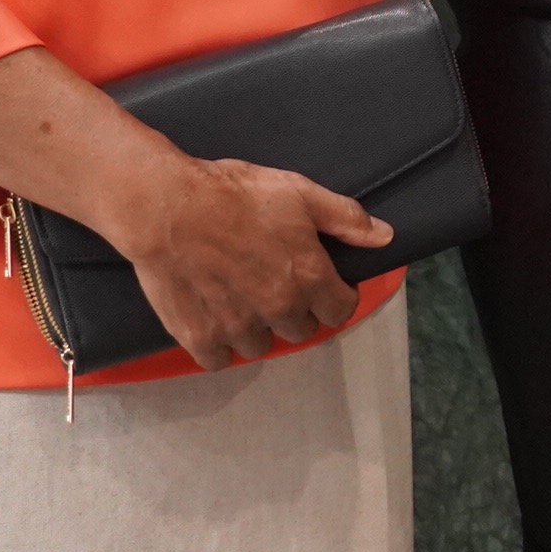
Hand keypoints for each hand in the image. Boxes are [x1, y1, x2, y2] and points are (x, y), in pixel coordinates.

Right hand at [111, 156, 392, 368]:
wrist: (167, 207)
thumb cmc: (234, 194)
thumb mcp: (300, 193)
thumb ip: (345, 219)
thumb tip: (384, 237)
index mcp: (308, 277)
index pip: (340, 311)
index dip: (336, 298)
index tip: (325, 286)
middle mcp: (278, 309)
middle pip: (301, 330)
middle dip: (295, 311)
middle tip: (275, 284)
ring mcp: (237, 327)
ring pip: (260, 346)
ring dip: (257, 328)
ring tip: (242, 299)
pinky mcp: (198, 337)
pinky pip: (219, 358)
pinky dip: (219, 344)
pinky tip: (214, 318)